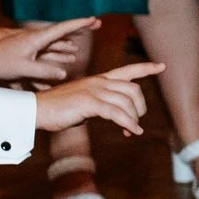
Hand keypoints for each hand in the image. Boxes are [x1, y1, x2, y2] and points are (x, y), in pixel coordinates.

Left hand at [0, 16, 96, 84]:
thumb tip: (64, 74)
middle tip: (97, 23)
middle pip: (63, 31)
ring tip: (86, 36)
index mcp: (36, 38)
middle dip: (80, 27)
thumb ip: (44, 72)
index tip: (94, 19)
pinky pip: (50, 48)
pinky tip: (68, 52)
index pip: (62, 29)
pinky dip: (61, 47)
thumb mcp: (23, 69)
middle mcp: (36, 38)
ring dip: (72, 37)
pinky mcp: (28, 50)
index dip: (79, 24)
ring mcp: (32, 43)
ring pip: (57, 39)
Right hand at [35, 61, 163, 134]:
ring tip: (131, 131)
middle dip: (140, 107)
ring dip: (133, 119)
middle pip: (133, 89)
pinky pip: (116, 113)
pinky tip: (131, 132)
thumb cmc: (59, 109)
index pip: (127, 70)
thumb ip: (102, 105)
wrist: (36, 109)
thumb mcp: (85, 103)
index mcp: (99, 80)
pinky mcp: (89, 103)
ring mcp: (94, 91)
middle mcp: (99, 82)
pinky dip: (127, 123)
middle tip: (135, 122)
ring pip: (126, 103)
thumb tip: (117, 117)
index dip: (146, 68)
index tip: (161, 66)